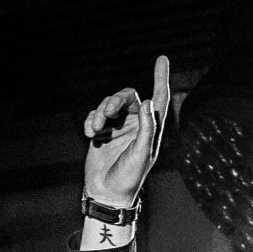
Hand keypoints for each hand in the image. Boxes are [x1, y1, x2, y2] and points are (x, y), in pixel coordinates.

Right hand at [83, 53, 170, 210]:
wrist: (107, 193)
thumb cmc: (130, 176)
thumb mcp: (142, 153)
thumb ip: (147, 128)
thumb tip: (148, 102)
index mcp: (151, 128)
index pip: (158, 97)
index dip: (161, 78)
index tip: (162, 58)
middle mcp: (136, 125)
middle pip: (127, 97)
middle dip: (115, 100)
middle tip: (108, 113)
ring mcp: (117, 128)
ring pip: (109, 105)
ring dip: (100, 112)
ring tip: (96, 128)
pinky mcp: (101, 133)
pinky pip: (94, 115)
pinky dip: (90, 121)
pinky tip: (90, 134)